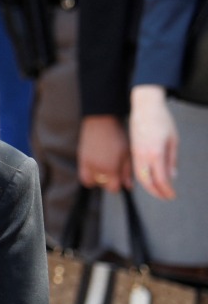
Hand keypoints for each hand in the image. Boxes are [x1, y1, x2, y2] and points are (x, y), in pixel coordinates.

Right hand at [78, 115, 130, 191]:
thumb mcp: (127, 153)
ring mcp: (86, 163)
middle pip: (101, 185)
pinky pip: (82, 174)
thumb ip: (127, 172)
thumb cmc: (117, 136)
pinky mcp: (80, 158)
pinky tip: (96, 167)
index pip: (113, 188)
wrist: (101, 120)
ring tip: (103, 172)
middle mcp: (96, 168)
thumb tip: (129, 186)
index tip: (120, 181)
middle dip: (108, 183)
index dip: (118, 186)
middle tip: (114, 174)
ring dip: (97, 180)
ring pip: (90, 181)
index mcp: (110, 168)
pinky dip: (89, 174)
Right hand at [129, 85, 178, 199]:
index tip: (172, 196)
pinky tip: (148, 179)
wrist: (145, 106)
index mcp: (155, 153)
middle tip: (165, 197)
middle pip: (146, 181)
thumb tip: (172, 177)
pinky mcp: (131, 150)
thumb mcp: (173, 140)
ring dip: (148, 186)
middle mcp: (142, 155)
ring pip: (138, 176)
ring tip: (157, 190)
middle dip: (156, 192)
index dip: (166, 190)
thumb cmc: (161, 120)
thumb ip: (172, 160)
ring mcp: (135, 153)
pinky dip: (142, 178)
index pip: (160, 179)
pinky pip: (134, 169)